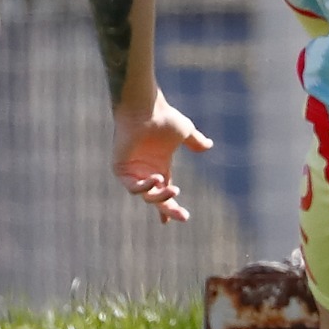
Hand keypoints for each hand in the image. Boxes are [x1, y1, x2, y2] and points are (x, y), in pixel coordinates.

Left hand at [111, 93, 213, 223]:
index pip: (163, 192)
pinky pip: (132, 186)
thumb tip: (208, 145)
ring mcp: (132, 170)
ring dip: (160, 196)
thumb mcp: (185, 132)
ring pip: (145, 195)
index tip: (177, 219)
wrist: (146, 109)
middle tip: (183, 216)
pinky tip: (156, 180)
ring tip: (173, 190)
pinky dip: (144, 187)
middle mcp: (145, 170)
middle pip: (156, 198)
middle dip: (169, 208)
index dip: (168, 206)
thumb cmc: (163, 118)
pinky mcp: (120, 168)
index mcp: (159, 166)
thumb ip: (195, 142)